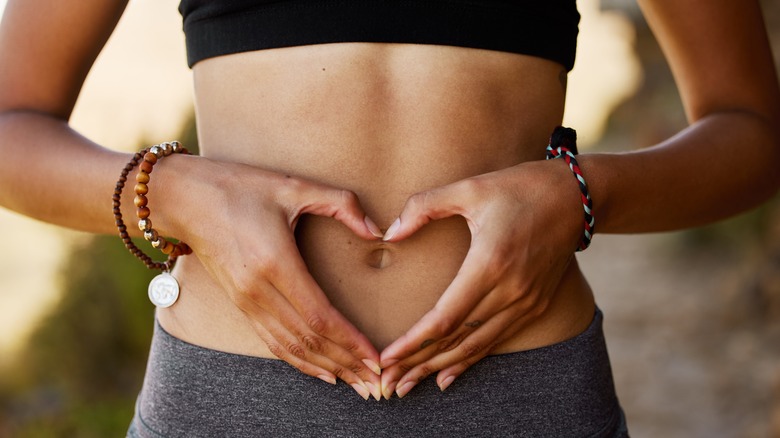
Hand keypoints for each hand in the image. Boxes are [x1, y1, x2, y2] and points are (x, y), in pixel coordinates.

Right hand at [162, 156, 383, 399]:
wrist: (184, 199)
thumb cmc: (239, 187)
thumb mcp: (293, 186)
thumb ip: (341, 204)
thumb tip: (376, 230)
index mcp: (275, 264)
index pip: (319, 316)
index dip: (350, 341)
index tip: (376, 359)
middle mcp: (259, 291)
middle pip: (309, 340)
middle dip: (346, 364)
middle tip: (376, 384)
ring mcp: (246, 302)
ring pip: (291, 347)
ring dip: (326, 368)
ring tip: (356, 384)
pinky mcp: (240, 304)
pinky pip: (273, 342)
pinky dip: (300, 361)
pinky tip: (321, 372)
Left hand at [378, 159, 583, 398]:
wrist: (576, 196)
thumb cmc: (519, 187)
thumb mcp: (469, 188)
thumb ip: (424, 207)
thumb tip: (389, 232)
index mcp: (489, 264)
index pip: (445, 318)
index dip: (413, 343)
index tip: (387, 359)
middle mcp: (510, 291)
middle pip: (457, 340)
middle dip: (418, 364)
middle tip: (389, 385)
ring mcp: (526, 302)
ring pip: (477, 347)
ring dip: (441, 369)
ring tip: (410, 386)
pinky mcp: (536, 304)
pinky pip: (497, 339)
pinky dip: (471, 360)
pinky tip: (448, 376)